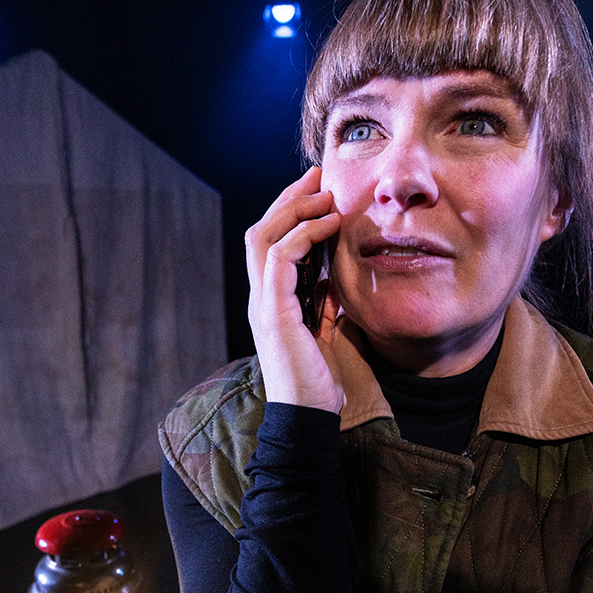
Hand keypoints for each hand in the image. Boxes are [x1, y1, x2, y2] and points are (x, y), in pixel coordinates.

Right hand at [245, 167, 344, 411]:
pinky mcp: (272, 311)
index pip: (270, 244)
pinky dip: (304, 234)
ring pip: (263, 236)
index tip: (319, 191)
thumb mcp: (325, 332)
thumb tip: (333, 281)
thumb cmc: (318, 381)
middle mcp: (259, 297)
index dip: (290, 213)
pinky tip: (329, 224)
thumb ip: (323, 305)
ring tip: (326, 194)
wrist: (309, 417)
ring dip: (295, 209)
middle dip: (288, 198)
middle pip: (260, 231)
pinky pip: (281, 257)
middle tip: (317, 176)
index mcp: (270, 301)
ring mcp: (261, 303)